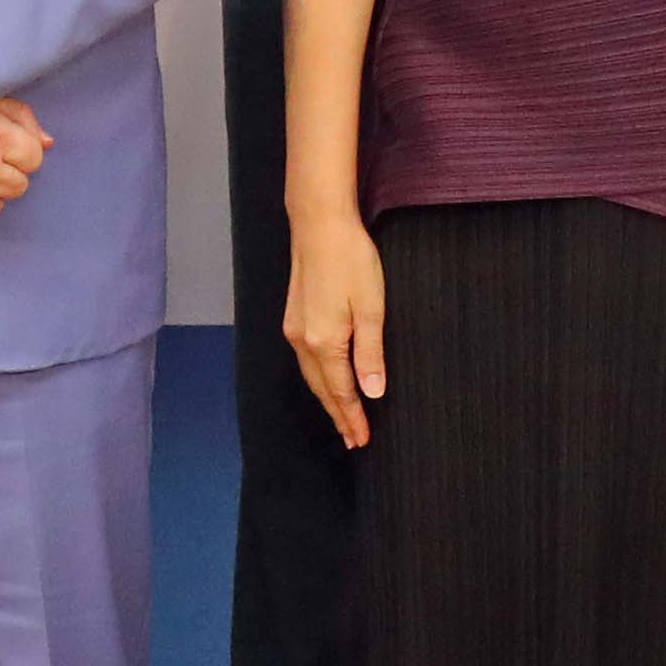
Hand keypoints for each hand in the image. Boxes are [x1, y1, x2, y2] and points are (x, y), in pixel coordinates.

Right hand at [281, 203, 387, 450]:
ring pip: (311, 376)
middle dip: (338, 415)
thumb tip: (372, 393)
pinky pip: (305, 360)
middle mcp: (303, 341)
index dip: (353, 417)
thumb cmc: (351, 261)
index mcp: (324, 343)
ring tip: (342, 417)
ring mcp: (294, 328)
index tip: (362, 440)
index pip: (341, 392)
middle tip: (352, 440)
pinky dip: (318, 378)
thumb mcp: (371, 308)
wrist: (319, 225)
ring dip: (327, 399)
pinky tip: (326, 380)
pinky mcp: (294, 316)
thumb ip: (370, 354)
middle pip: (322, 390)